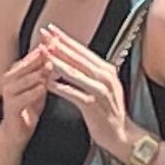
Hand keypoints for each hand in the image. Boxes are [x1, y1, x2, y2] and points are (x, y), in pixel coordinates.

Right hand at [0, 44, 59, 133]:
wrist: (15, 132)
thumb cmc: (28, 107)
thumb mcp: (40, 86)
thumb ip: (47, 71)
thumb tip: (61, 52)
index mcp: (17, 71)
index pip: (33, 56)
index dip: (47, 47)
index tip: (60, 39)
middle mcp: (9, 79)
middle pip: (28, 64)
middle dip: (42, 56)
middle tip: (55, 48)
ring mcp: (8, 92)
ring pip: (24, 79)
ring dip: (37, 72)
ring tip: (50, 66)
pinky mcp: (10, 107)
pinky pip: (22, 97)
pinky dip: (33, 92)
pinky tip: (42, 88)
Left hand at [37, 29, 133, 154]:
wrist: (121, 135)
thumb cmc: (108, 111)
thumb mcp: (103, 86)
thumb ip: (90, 71)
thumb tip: (73, 56)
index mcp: (106, 70)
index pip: (82, 50)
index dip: (65, 38)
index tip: (50, 29)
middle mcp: (105, 77)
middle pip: (77, 57)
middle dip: (58, 44)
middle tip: (43, 34)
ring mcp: (100, 90)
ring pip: (74, 72)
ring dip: (56, 61)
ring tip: (42, 53)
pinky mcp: (93, 105)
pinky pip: (73, 93)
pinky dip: (59, 86)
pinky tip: (46, 82)